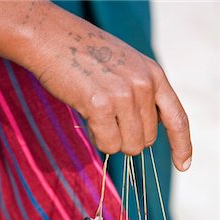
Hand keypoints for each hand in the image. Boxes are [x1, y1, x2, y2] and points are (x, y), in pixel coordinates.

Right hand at [0, 0, 191, 170]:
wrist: (52, 37)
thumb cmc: (85, 56)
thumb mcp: (127, 68)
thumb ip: (142, 96)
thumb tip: (146, 133)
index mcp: (154, 75)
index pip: (177, 119)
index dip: (182, 145)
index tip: (183, 165)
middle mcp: (144, 85)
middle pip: (147, 141)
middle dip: (127, 138)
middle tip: (107, 117)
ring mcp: (124, 95)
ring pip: (129, 146)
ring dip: (112, 140)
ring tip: (96, 114)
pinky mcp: (102, 105)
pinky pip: (108, 144)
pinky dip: (98, 139)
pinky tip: (87, 116)